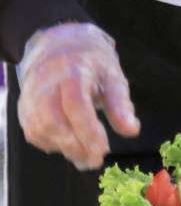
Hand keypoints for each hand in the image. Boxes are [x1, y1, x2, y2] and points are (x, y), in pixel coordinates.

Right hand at [17, 23, 139, 169]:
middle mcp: (46, 83)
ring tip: (85, 158)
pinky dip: (51, 144)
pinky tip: (69, 146)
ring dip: (63, 148)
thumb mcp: (113, 77)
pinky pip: (33, 131)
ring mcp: (31, 95)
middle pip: (52, 120)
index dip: (88, 131)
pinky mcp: (25, 107)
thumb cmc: (91, 63)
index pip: (76, 104)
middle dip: (74, 146)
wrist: (59, 44)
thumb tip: (131, 131)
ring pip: (39, 128)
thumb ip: (120, 104)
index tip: (103, 150)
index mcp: (73, 72)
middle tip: (95, 160)